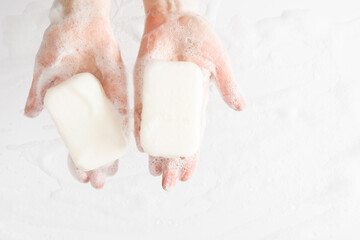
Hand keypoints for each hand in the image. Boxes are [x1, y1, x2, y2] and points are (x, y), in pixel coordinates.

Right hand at [24, 2, 127, 188]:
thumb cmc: (60, 44)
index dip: (77, 160)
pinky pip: (125, 112)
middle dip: (97, 163)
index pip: (75, 142)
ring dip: (112, 153)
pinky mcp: (120, 90)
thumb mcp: (46, 69)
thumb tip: (30, 114)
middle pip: (95, 142)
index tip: (81, 176)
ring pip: (111, 133)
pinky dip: (127, 129)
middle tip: (100, 183)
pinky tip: (129, 147)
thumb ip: (39, 91)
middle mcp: (91, 109)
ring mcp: (106, 101)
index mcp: (72, 110)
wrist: (82, 24)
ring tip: (114, 171)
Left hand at [134, 2, 245, 190]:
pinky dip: (141, 129)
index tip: (188, 176)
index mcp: (195, 103)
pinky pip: (140, 112)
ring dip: (156, 153)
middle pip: (173, 140)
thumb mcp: (217, 62)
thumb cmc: (199, 37)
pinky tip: (141, 147)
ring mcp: (159, 98)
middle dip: (172, 163)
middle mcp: (175, 105)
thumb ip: (227, 84)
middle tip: (168, 185)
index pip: (193, 136)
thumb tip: (242, 107)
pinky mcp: (143, 87)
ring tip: (155, 174)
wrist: (174, 18)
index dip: (191, 156)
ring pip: (156, 132)